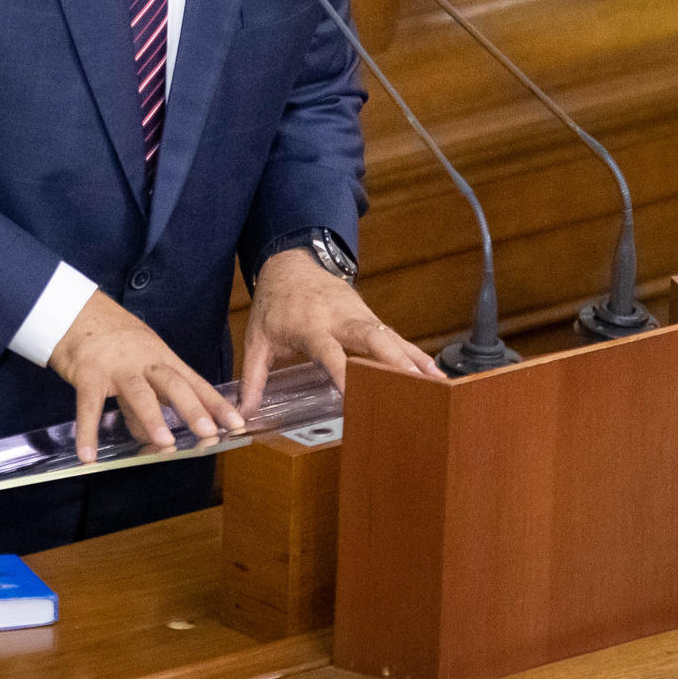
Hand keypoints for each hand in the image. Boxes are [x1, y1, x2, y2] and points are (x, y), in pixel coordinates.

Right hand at [48, 290, 245, 461]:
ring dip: (151, 418)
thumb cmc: (113, 339)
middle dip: (193, 408)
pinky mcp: (88, 373)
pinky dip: (87, 431)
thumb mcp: (140, 361)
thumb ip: (150, 396)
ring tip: (164, 443)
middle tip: (209, 432)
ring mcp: (116, 366)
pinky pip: (89, 405)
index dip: (216, 404)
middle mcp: (144, 360)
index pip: (195, 382)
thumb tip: (155, 434)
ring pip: (138, 392)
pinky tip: (88, 455)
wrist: (76, 310)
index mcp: (162, 357)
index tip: (237, 423)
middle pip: (173, 384)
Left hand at [240, 248, 444, 411]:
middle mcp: (340, 318)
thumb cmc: (274, 304)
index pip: (329, 351)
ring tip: (436, 386)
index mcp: (310, 324)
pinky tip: (435, 375)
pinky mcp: (370, 318)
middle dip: (394, 362)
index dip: (343, 372)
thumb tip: (241, 415)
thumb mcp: (257, 338)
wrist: (292, 262)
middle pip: (372, 339)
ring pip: (391, 337)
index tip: (357, 395)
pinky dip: (415, 355)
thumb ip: (252, 378)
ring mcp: (360, 316)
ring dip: (413, 361)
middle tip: (414, 387)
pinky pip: (396, 337)